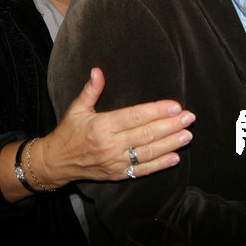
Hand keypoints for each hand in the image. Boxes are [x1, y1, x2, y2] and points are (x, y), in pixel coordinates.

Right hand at [38, 67, 194, 184]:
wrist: (56, 162)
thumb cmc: (68, 132)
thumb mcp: (76, 108)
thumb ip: (90, 90)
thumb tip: (97, 71)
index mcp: (102, 126)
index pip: (135, 117)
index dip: (156, 111)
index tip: (175, 106)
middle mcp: (110, 145)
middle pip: (146, 134)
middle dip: (170, 126)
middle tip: (189, 117)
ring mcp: (115, 162)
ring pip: (148, 153)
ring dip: (170, 144)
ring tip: (187, 135)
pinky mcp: (118, 174)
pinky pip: (142, 170)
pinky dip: (160, 164)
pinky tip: (175, 157)